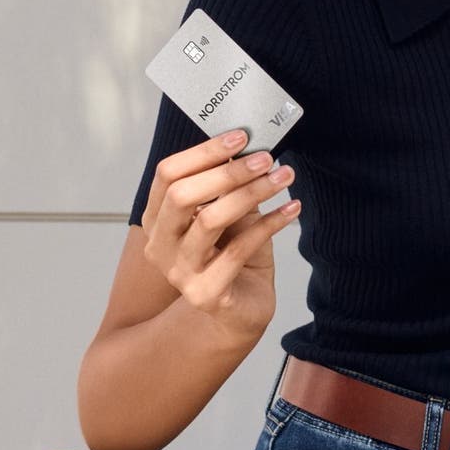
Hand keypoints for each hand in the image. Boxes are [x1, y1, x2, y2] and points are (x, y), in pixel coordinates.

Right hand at [140, 129, 300, 341]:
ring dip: (252, 192)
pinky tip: (291, 209)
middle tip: (266, 158)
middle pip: (182, 196)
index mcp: (158, 220)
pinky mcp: (207, 294)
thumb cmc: (233, 257)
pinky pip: (239, 250)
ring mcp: (180, 273)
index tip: (240, 137)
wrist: (239, 312)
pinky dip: (269, 224)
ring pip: (211, 220)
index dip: (203, 152)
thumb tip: (249, 146)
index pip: (168, 175)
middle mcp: (160, 246)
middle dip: (228, 172)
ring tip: (284, 177)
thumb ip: (229, 187)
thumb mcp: (230, 214)